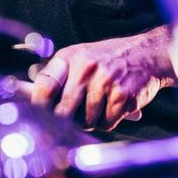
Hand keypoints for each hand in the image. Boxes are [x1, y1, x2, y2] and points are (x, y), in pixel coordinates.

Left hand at [31, 28, 172, 130]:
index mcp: (70, 57)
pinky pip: (107, 122)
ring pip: (87, 120)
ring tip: (99, 106)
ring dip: (92, 121)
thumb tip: (30, 97)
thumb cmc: (108, 59)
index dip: (38, 106)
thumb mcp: (80, 57)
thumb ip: (58, 75)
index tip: (37, 119)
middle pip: (64, 110)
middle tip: (69, 123)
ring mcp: (105, 81)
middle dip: (65, 122)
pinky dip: (109, 121)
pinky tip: (114, 107)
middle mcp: (85, 68)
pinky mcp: (122, 95)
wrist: (146, 54)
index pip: (44, 85)